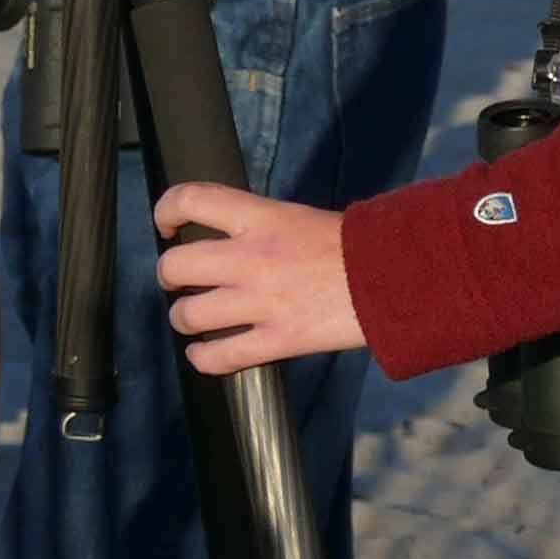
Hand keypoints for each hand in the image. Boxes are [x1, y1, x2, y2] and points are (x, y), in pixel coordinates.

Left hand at [150, 186, 363, 370]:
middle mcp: (251, 258)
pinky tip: (204, 354)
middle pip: (175, 266)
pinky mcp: (277, 340)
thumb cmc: (353, 247)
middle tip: (178, 281)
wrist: (394, 278)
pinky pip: (220, 357)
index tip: (166, 225)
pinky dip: (203, 359)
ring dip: (183, 318)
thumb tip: (227, 236)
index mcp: (259, 219)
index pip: (191, 199)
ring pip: (188, 315)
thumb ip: (259, 227)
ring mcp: (261, 302)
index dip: (165, 210)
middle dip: (168, 276)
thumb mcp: (298, 218)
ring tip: (193, 318)